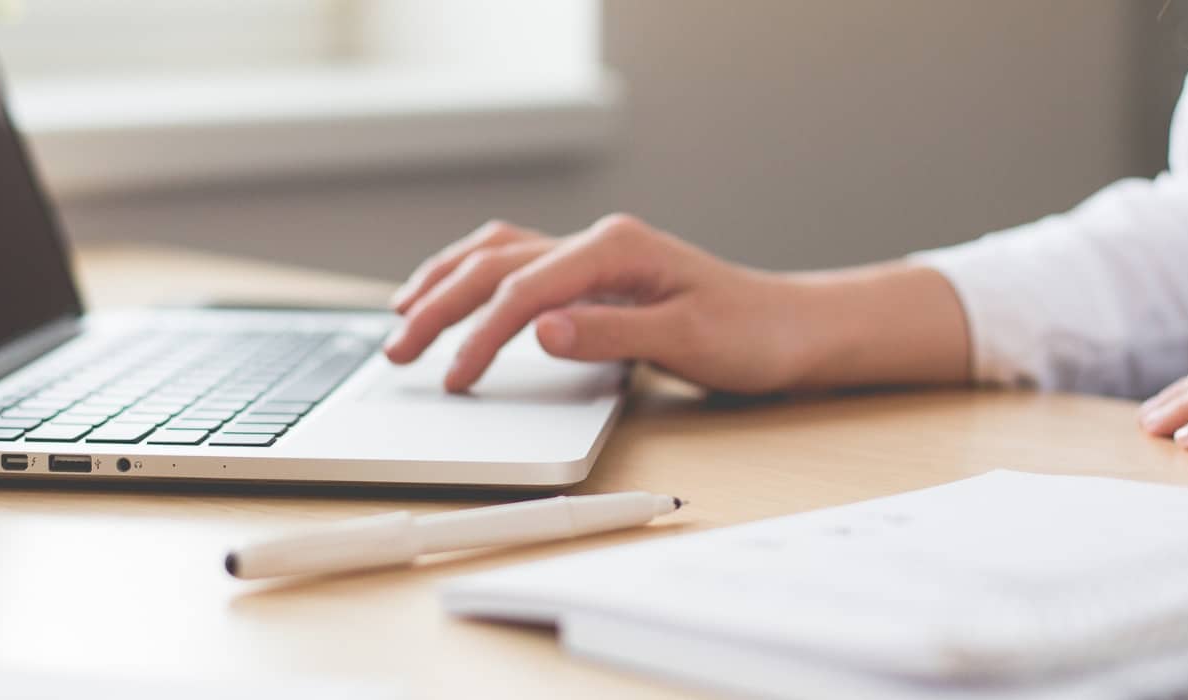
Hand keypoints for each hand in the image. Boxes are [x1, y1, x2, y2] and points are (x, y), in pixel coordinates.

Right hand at [382, 214, 816, 393]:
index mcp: (616, 249)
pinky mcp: (594, 276)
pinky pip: (517, 264)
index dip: (480, 336)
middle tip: (397, 352)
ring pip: (496, 255)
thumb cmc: (750, 335)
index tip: (454, 379)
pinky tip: (452, 294)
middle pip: (495, 266)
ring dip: (444, 282)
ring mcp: (594, 255)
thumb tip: (539, 330)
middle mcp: (598, 242)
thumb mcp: (686, 341)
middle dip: (438, 306)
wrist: (791, 329)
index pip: (524, 290)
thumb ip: (609, 334)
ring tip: (401, 315)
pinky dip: (474, 278)